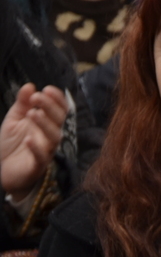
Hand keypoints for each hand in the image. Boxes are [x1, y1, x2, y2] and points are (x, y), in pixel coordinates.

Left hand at [0, 84, 67, 199]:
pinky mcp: (37, 165)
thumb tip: (29, 86)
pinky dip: (36, 148)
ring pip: (54, 137)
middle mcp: (49, 136)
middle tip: (37, 97)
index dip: (57, 99)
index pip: (60, 109)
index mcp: (46, 123)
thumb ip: (22, 104)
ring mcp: (46, 151)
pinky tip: (28, 139)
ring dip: (45, 124)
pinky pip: (42, 157)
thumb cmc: (12, 144)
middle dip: (50, 107)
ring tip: (33, 114)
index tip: (46, 89)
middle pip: (59, 120)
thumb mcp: (14, 119)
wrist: (3, 170)